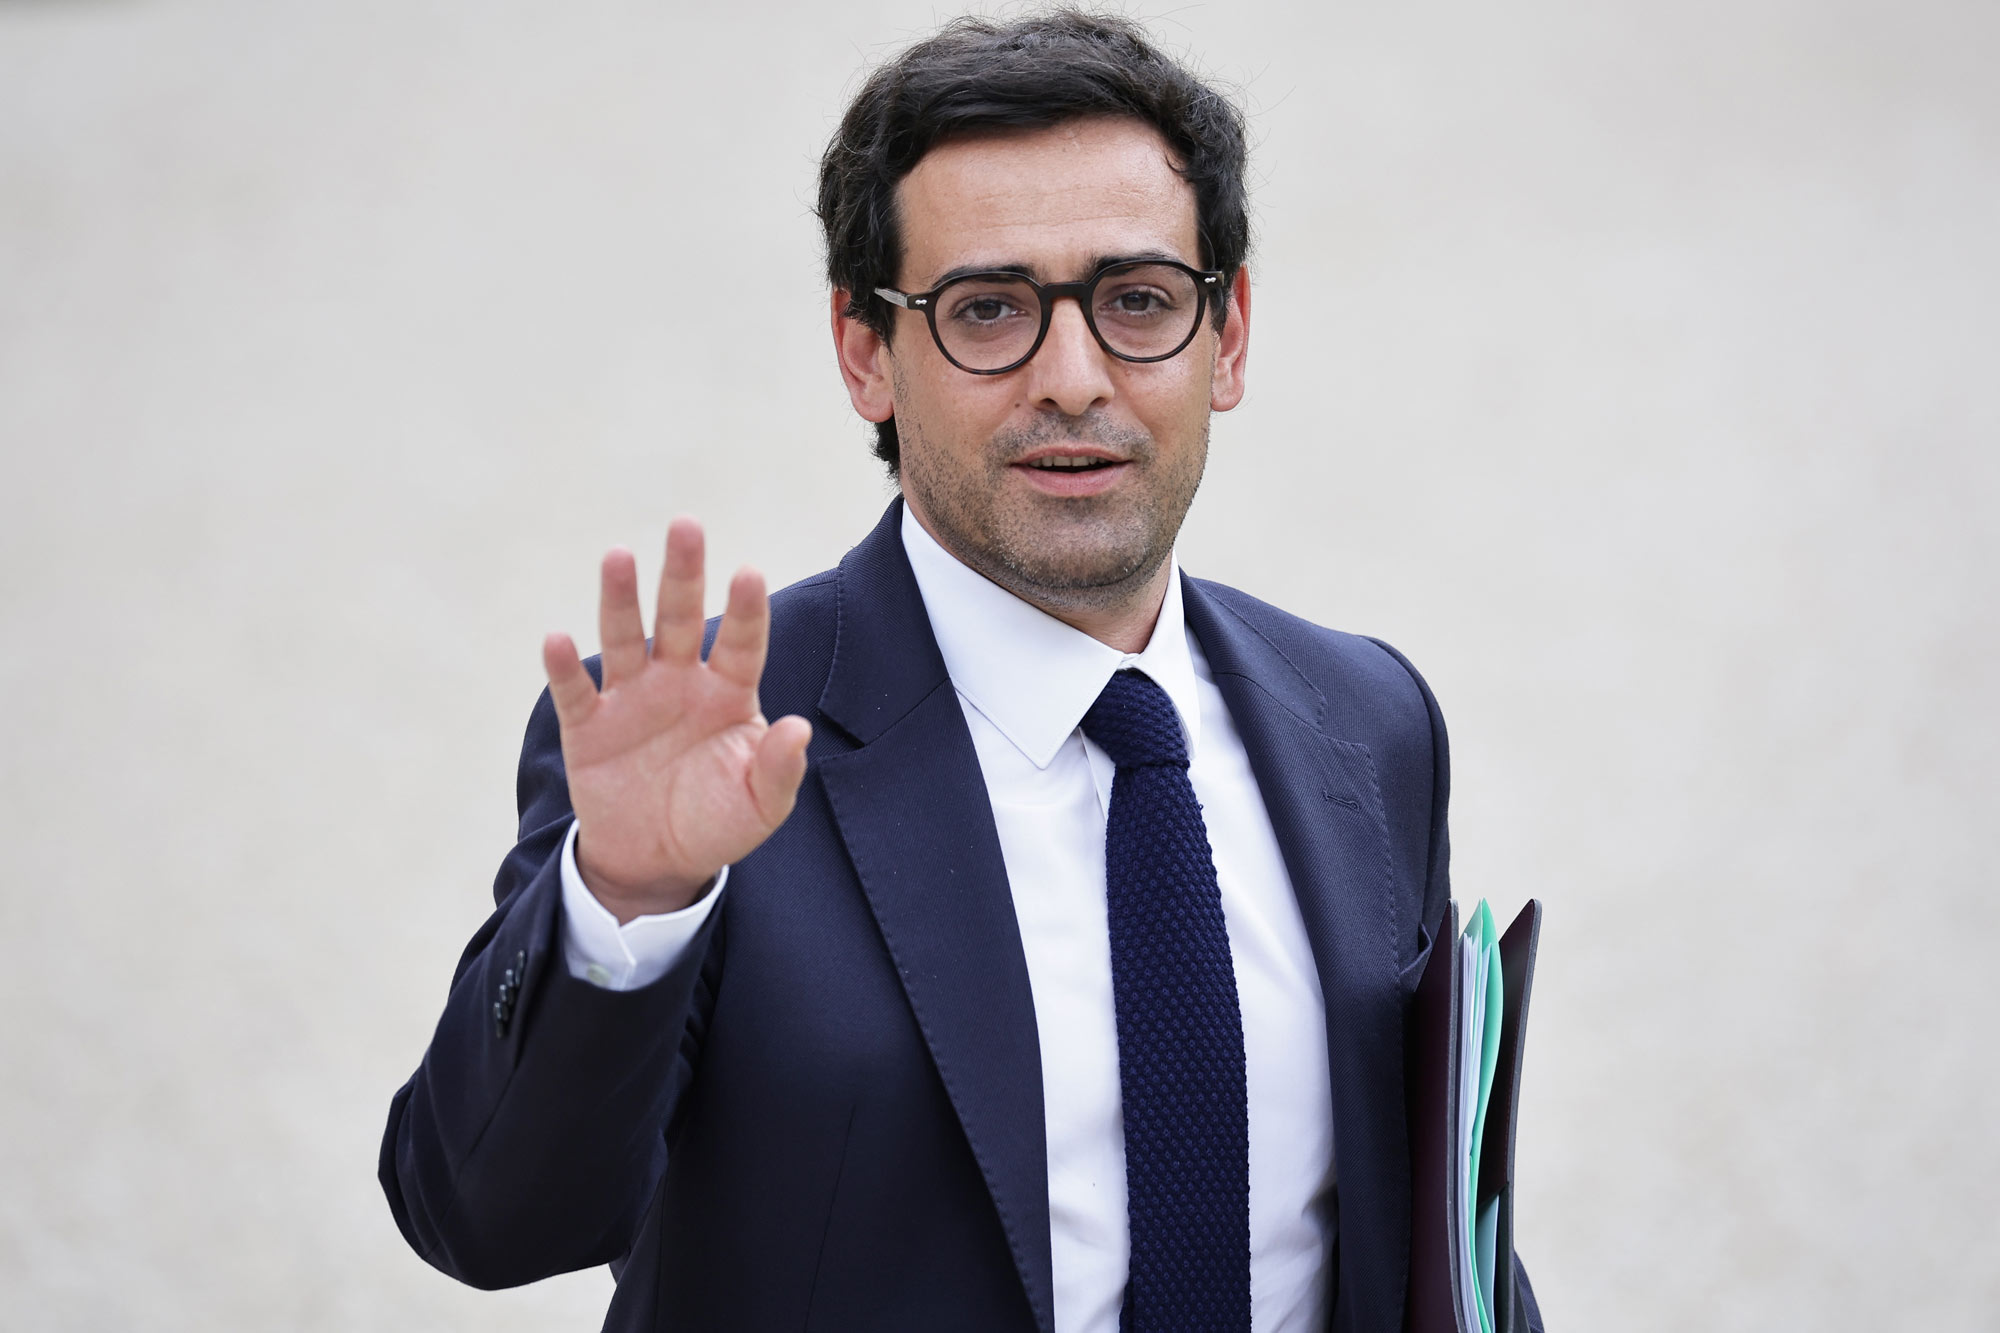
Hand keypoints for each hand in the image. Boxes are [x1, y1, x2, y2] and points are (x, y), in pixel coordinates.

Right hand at [542, 518, 811, 922]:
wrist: (657, 860)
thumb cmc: (718, 821)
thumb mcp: (761, 804)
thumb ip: (779, 767)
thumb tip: (798, 730)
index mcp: (728, 692)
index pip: (741, 643)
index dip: (745, 610)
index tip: (748, 572)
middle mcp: (679, 681)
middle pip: (681, 617)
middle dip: (683, 573)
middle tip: (686, 526)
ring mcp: (632, 698)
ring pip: (625, 637)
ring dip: (620, 598)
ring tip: (618, 556)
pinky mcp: (589, 725)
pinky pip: (575, 691)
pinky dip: (564, 667)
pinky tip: (557, 638)